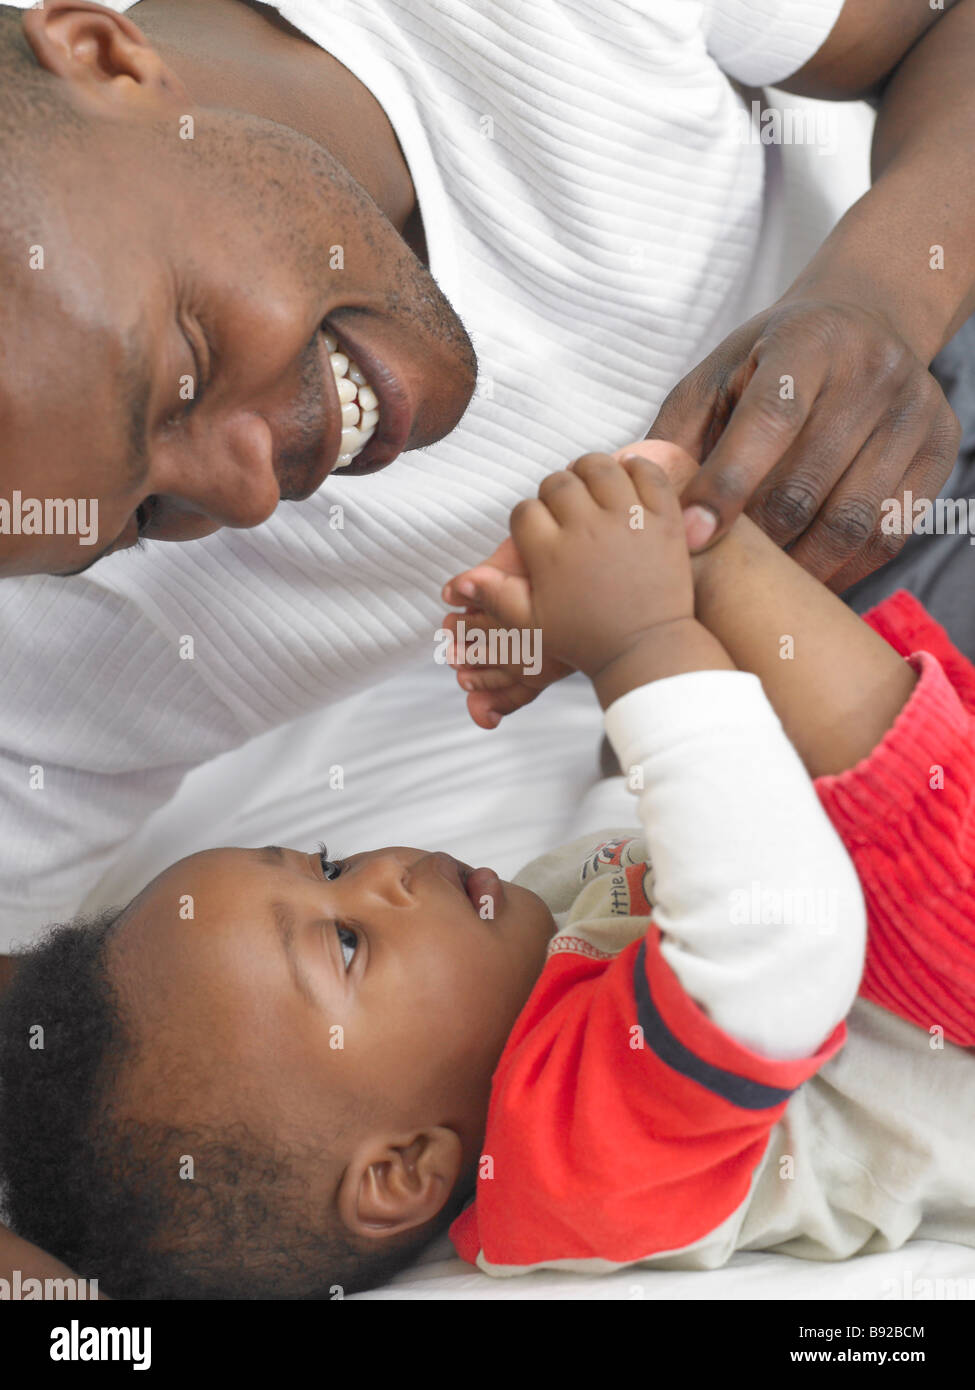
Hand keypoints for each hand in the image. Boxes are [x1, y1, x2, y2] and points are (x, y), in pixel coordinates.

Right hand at [441, 443, 697, 726]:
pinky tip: (628, 476)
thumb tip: (458, 583)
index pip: (524, 510)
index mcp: (551, 555)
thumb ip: (497, 598)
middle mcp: (586, 531)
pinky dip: (637, 468)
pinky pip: (647, 474)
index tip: (537, 525)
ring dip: (591, 469)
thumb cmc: (587, 639)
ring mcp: (627, 522)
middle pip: (559, 483)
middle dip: (555, 489)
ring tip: (591, 482)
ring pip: (600, 468)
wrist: (647, 649)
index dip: (526, 515)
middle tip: (563, 502)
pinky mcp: (663, 520)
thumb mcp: (534, 625)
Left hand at [649, 296, 961, 589]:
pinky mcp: (940, 447)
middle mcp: (871, 371)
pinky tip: (807, 584)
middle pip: (809, 483)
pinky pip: (890, 533)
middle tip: (717, 575)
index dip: (728, 485)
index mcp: (807, 344)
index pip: (770, 421)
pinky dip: (844, 570)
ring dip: (800, 568)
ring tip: (759, 591)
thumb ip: (677, 434)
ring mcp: (914, 411)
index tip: (692, 538)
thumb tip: (632, 492)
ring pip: (853, 519)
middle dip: (757, 540)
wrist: (863, 323)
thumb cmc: (769, 364)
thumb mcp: (716, 377)